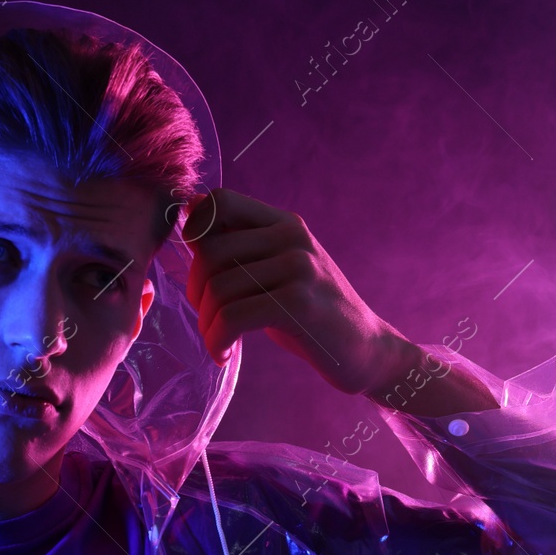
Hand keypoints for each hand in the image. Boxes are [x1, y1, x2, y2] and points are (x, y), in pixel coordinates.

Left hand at [180, 189, 408, 394]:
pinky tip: (223, 354)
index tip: (200, 272)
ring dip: (207, 324)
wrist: (367, 349)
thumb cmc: (310, 314)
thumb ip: (241, 248)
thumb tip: (189, 213)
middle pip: (209, 251)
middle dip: (196, 292)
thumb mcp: (277, 270)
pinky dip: (217, 340)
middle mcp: (292, 237)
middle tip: (208, 320)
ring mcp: (298, 267)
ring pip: (218, 288)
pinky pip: (232, 318)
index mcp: (284, 223)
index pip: (220, 200)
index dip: (194, 231)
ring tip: (218, 341)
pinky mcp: (298, 303)